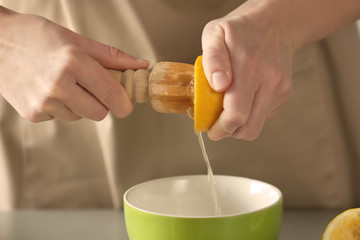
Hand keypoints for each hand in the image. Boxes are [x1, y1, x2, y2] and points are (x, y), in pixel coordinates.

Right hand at [0, 8, 148, 121]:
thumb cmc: (39, 37)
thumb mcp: (78, 40)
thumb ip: (113, 57)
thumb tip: (141, 65)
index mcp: (74, 63)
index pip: (112, 95)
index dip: (124, 103)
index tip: (125, 104)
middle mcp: (59, 85)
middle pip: (100, 114)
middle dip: (101, 103)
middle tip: (90, 87)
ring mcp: (43, 102)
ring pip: (80, 117)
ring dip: (79, 105)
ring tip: (63, 84)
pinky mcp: (32, 114)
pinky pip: (60, 118)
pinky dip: (60, 108)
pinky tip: (48, 90)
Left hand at [201, 2, 293, 140]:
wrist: (275, 23)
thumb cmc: (240, 30)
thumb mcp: (215, 34)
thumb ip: (213, 59)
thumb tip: (219, 85)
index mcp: (247, 67)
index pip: (236, 113)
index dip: (222, 128)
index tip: (211, 130)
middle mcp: (269, 80)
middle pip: (249, 127)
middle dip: (230, 132)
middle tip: (218, 127)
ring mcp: (280, 88)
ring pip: (258, 126)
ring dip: (240, 126)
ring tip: (229, 112)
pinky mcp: (285, 92)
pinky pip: (265, 116)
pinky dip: (252, 115)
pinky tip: (244, 99)